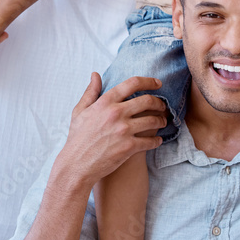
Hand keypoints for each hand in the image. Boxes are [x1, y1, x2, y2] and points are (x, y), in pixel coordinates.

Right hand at [55, 73, 166, 188]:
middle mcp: (116, 113)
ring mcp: (123, 130)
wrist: (77, 164)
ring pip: (153, 120)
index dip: (149, 81)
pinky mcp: (129, 147)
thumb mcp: (79, 111)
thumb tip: (95, 74)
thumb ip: (90, 92)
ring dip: (161, 121)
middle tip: (163, 106)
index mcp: (105, 102)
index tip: (158, 83)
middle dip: (159, 103)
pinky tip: (157, 140)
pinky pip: (151, 141)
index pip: (132, 84)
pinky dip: (157, 140)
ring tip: (162, 122)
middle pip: (147, 101)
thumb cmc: (77, 137)